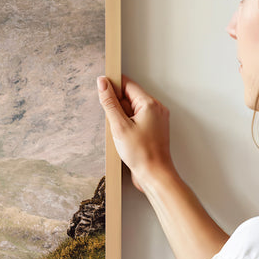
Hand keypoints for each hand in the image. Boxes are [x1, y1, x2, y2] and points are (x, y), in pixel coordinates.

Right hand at [97, 75, 174, 192]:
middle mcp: (156, 109)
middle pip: (130, 97)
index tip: (101, 90)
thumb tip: (102, 83)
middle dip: (117, 106)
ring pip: (133, 109)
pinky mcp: (153, 129)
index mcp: (150, 104)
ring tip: (121, 134)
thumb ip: (109, 103)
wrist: (154, 175)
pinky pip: (137, 120)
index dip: (113, 86)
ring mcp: (156, 119)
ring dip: (122, 118)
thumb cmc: (141, 153)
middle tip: (114, 123)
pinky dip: (128, 125)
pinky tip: (125, 138)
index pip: (128, 84)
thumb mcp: (119, 126)